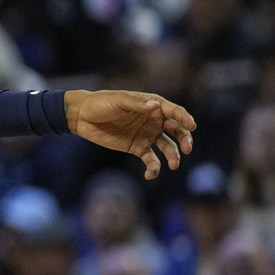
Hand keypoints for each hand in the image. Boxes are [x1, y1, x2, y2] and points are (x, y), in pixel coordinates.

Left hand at [64, 89, 195, 179]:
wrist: (82, 117)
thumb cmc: (101, 103)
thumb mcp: (119, 100)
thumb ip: (137, 104)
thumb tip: (155, 106)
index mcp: (153, 105)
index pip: (174, 112)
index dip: (184, 118)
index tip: (191, 126)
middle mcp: (154, 120)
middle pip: (176, 131)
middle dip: (184, 139)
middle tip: (187, 149)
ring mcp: (147, 135)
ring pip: (167, 146)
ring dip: (173, 156)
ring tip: (174, 164)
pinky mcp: (137, 148)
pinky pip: (151, 159)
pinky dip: (153, 168)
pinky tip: (150, 174)